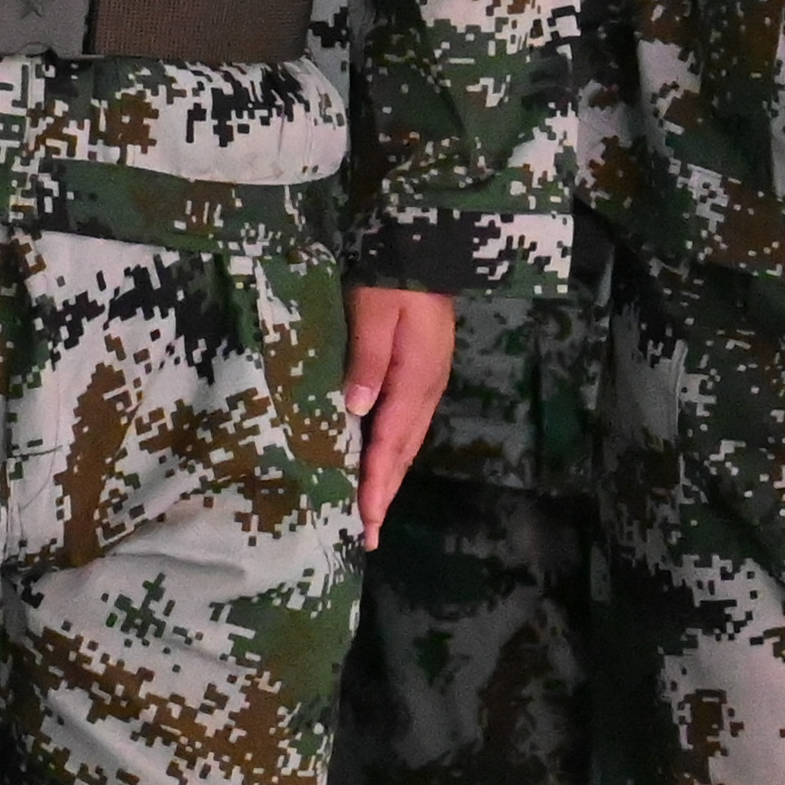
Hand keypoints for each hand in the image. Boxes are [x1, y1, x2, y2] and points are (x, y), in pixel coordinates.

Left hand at [341, 287, 457, 545]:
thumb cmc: (397, 275)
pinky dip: (391, 453)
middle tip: (367, 537)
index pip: (391, 443)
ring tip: (371, 512)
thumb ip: (368, 358)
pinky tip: (378, 464)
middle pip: (402, 453)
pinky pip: (404, 426)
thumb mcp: (378, 309)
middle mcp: (425, 389)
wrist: (428, 246)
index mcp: (415, 379)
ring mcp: (425, 383)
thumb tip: (355, 409)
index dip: (376, 483)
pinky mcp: (419, 374)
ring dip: (389, 478)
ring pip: (405, 443)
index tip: (364, 520)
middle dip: (384, 494)